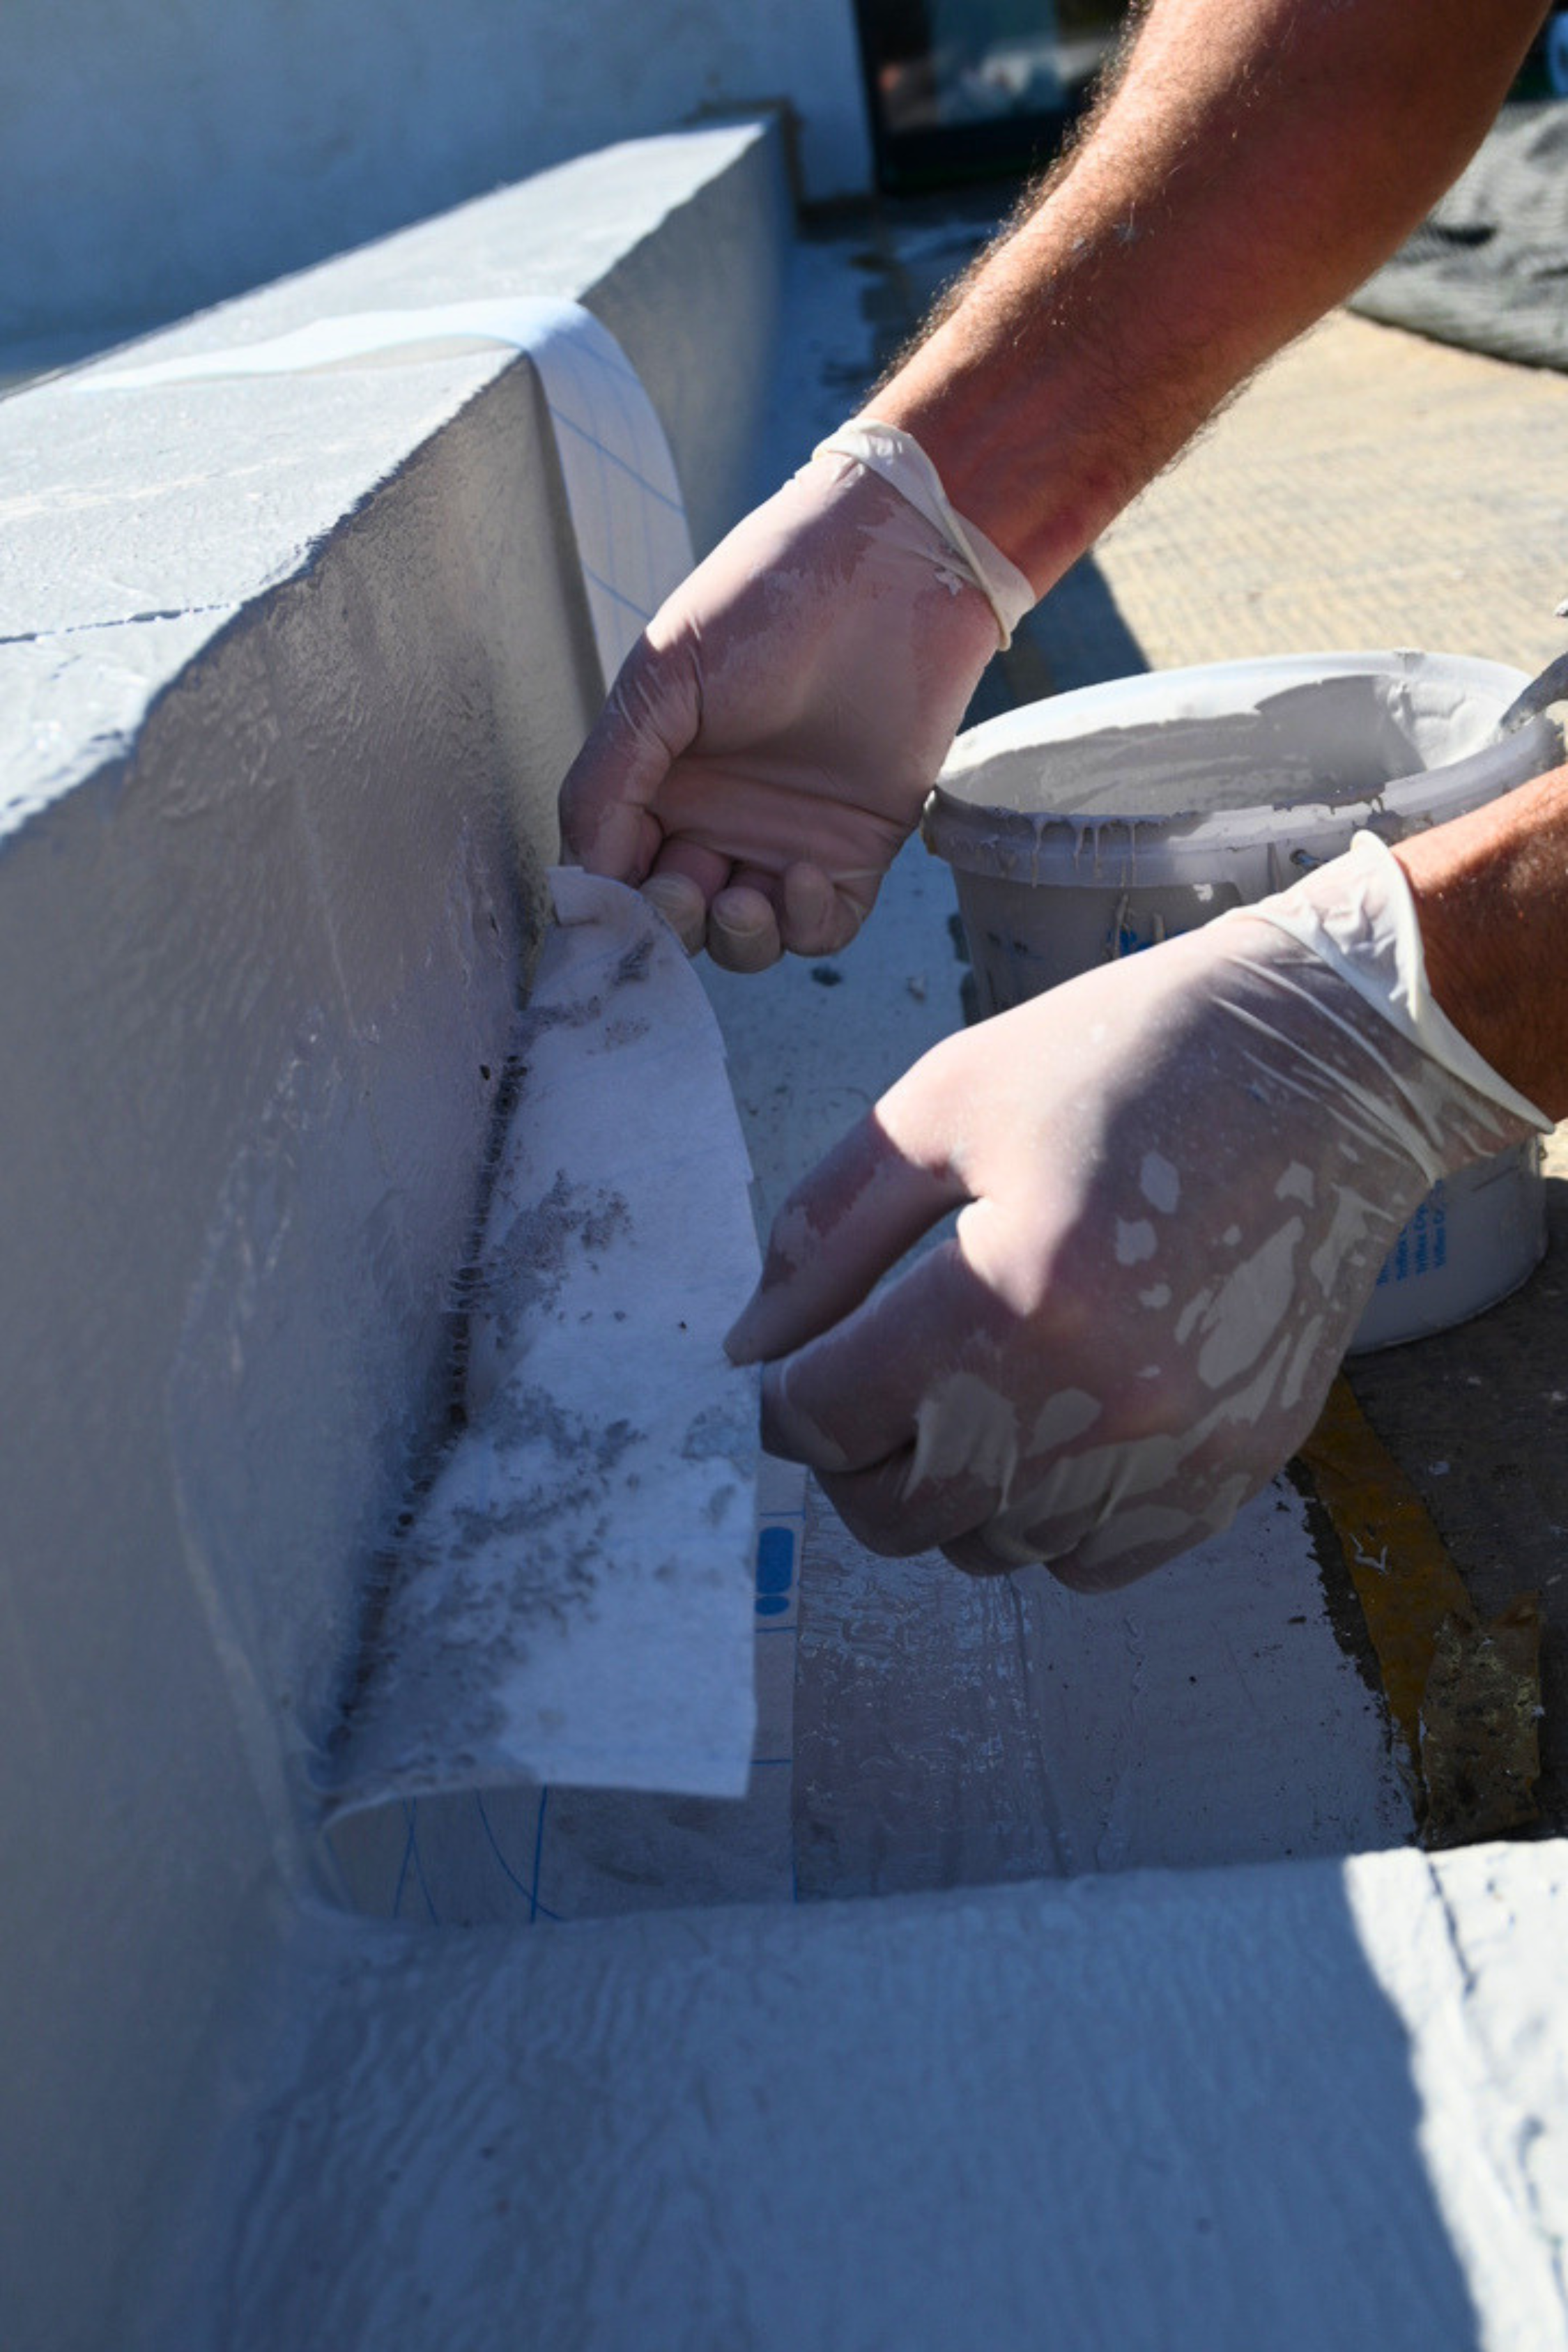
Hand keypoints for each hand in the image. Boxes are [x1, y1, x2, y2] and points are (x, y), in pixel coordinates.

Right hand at [558, 452, 1001, 971]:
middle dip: (669, 926)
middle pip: (676, 919)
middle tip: (683, 894)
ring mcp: (783, 838)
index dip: (609, 908)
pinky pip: (822, 927)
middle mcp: (715, 819)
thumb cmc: (765, 598)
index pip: (614, 874)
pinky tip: (799, 875)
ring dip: (733, 939)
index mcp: (657, 780)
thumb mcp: (660, 679)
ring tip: (739, 900)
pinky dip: (803, 924)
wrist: (890, 569)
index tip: (611, 918)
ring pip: (743, 939)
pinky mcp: (856, 851)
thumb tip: (585, 877)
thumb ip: (609, 781)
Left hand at [725, 841, 1539, 1587]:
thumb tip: (751, 1346)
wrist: (1328, 1069)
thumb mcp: (946, 1103)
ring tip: (968, 1394)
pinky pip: (1096, 1562)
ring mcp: (1179, 1448)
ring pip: (993, 1548)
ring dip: (951, 1492)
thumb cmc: (1130, 1059)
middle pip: (901, 1511)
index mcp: (1015, 1291)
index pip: (831, 1419)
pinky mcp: (1237, 1468)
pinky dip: (1049, 1519)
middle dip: (852, 1458)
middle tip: (866, 1387)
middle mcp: (1102, 1396)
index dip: (786, 1398)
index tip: (796, 1367)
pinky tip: (1054, 1428)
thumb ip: (827, 1232)